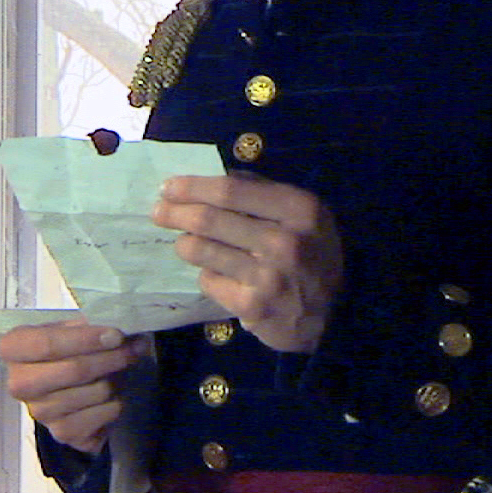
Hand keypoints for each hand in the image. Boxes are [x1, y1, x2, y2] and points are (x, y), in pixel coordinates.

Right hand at [0, 320, 149, 454]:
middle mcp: (19, 384)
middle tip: (130, 350)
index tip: (116, 335)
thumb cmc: (69, 348)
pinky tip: (110, 396)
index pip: (47, 344)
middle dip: (109, 358)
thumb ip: (90, 324)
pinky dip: (114, 404)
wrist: (70, 385)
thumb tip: (120, 330)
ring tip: (116, 372)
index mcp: (14, 348)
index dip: (86, 339)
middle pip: (74, 371)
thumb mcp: (72, 328)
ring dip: (115, 380)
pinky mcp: (61, 433)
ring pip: (93, 393)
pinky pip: (101, 415)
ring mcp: (39, 412)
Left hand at [153, 172, 343, 352]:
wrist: (334, 317)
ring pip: (200, 250)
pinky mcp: (251, 306)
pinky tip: (216, 274)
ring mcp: (267, 275)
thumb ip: (264, 193)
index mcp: (298, 209)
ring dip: (185, 243)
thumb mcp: (304, 217)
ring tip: (184, 242)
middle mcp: (284, 240)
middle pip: (208, 218)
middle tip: (158, 211)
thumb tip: (214, 175)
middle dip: (175, 212)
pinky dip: (206, 274)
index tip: (169, 186)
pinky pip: (208, 280)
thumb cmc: (313, 257)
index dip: (193, 186)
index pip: (230, 190)